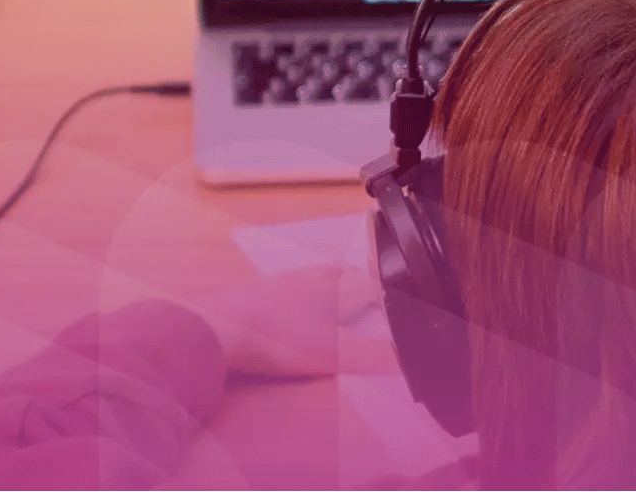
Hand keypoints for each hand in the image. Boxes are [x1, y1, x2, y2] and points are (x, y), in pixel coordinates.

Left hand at [192, 263, 401, 377]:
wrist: (215, 329)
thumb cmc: (277, 339)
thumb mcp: (335, 354)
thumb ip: (377, 358)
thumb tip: (420, 362)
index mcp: (332, 288)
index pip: (368, 282)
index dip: (386, 291)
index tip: (401, 300)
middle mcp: (306, 280)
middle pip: (338, 273)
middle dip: (356, 282)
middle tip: (367, 293)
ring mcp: (276, 285)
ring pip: (309, 277)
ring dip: (326, 285)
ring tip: (333, 297)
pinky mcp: (251, 296)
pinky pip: (283, 289)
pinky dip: (296, 296)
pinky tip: (289, 310)